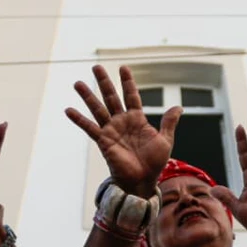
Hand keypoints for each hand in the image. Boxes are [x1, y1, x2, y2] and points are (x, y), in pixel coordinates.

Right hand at [65, 65, 180, 196]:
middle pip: (111, 97)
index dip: (127, 82)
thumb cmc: (155, 163)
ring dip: (88, 96)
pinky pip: (90, 128)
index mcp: (137, 119)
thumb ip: (169, 122)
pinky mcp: (103, 141)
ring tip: (78, 83)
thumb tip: (178, 107)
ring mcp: (111, 130)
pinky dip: (79, 119)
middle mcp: (122, 121)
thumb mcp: (165, 140)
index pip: (131, 95)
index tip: (123, 67)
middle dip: (104, 82)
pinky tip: (68, 110)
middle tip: (96, 66)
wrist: (143, 180)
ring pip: (98, 109)